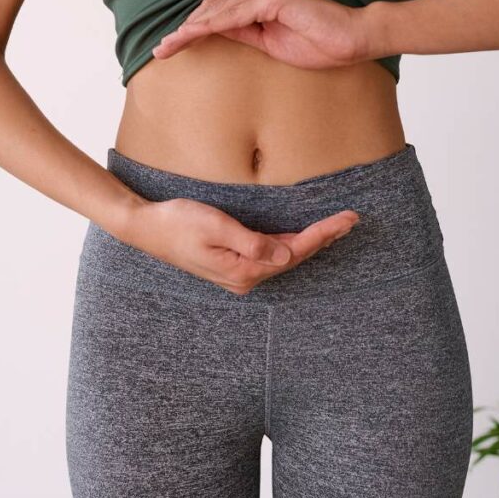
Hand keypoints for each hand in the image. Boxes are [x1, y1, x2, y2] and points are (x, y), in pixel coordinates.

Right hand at [118, 196, 359, 295]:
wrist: (146, 228)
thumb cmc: (177, 222)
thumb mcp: (215, 227)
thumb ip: (251, 243)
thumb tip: (285, 256)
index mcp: (243, 270)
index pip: (294, 251)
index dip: (322, 234)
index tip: (346, 219)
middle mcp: (245, 278)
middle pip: (295, 257)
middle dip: (325, 238)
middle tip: (352, 220)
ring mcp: (239, 273)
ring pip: (285, 257)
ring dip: (311, 242)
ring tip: (337, 227)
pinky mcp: (233, 263)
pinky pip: (271, 255)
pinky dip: (291, 244)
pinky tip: (304, 236)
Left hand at [151, 0, 375, 69]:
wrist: (353, 39)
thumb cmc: (319, 43)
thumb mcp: (272, 43)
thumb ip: (245, 34)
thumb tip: (216, 34)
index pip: (219, 12)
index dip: (193, 29)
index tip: (172, 48)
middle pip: (211, 8)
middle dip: (184, 29)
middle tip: (160, 50)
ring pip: (217, 11)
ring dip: (190, 30)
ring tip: (168, 47)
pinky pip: (234, 15)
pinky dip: (210, 27)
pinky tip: (191, 37)